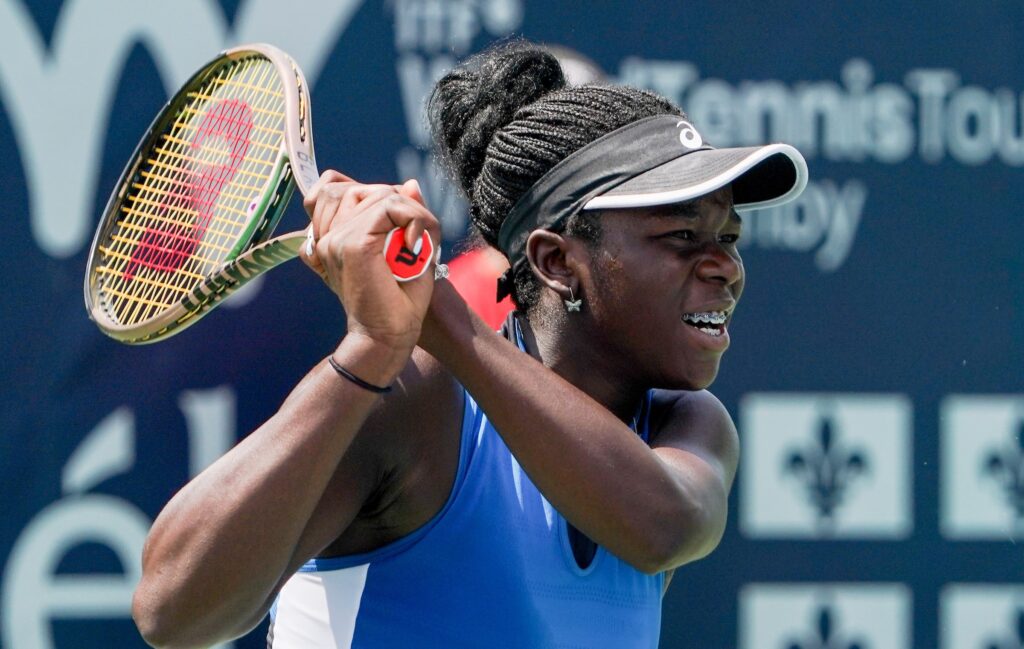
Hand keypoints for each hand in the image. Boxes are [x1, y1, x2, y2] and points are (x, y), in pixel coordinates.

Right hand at [299, 170, 440, 355]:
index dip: (371, 193)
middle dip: (391, 201)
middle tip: (410, 236)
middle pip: (352, 185)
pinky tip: (415, 248)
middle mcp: (325, 237)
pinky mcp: (352, 244)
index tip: (397, 224)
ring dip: (408, 212)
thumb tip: (408, 182)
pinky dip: (413, 219)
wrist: (388, 336)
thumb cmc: (398, 300)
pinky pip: (388, 206)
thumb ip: (403, 213)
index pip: (332, 187)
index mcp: (329, 238)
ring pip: (376, 193)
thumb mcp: (405, 249)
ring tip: (414, 244)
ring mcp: (335, 239)